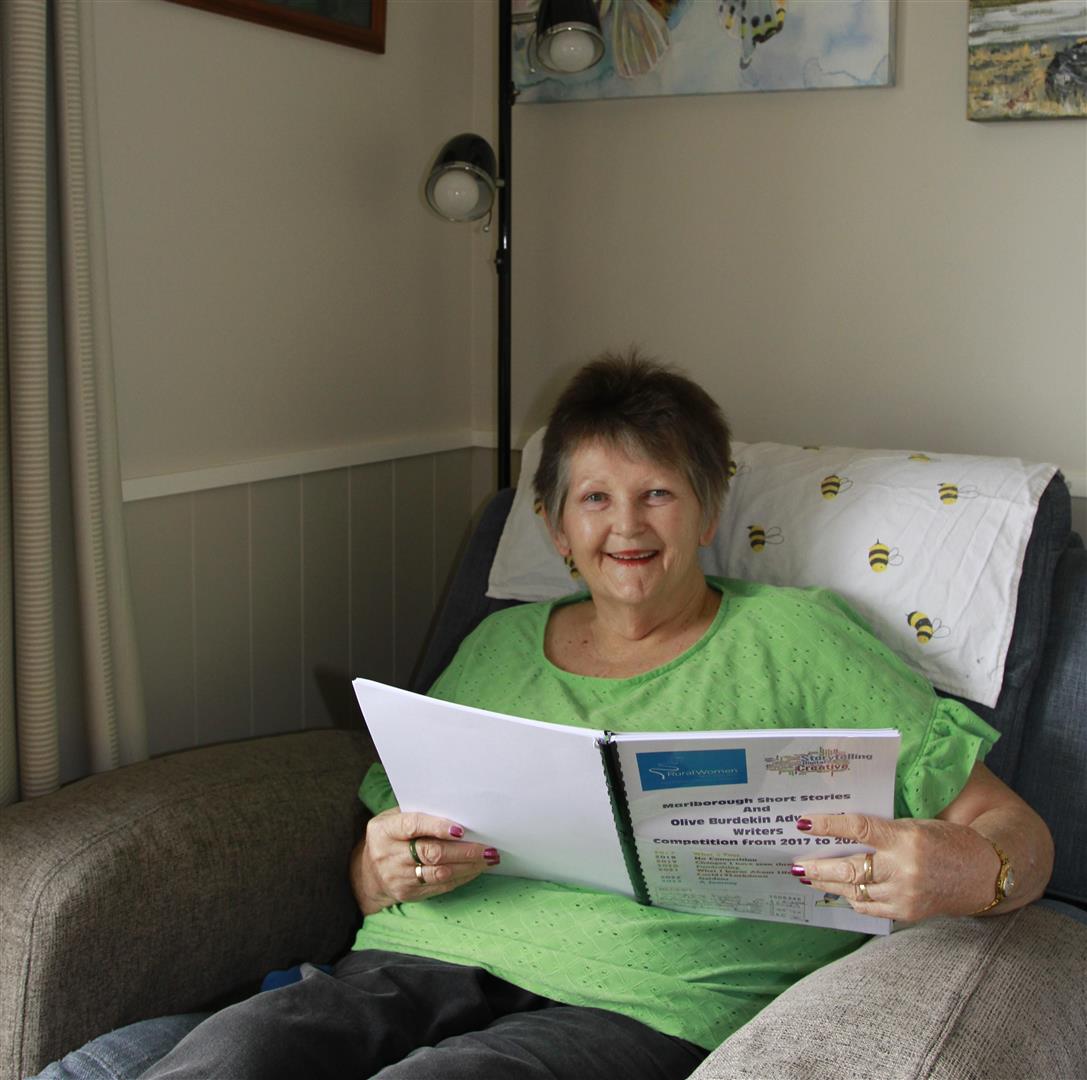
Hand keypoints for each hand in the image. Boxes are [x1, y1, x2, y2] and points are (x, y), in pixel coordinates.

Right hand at [351, 809, 499, 915]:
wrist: (368, 873)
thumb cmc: (390, 836)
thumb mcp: (393, 818)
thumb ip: (419, 813)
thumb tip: (458, 810)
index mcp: (385, 830)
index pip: (413, 826)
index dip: (437, 827)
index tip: (461, 829)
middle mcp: (389, 855)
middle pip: (431, 853)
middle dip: (464, 851)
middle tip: (488, 848)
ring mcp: (398, 878)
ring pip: (440, 873)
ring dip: (468, 866)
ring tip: (489, 858)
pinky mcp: (408, 894)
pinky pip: (440, 887)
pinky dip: (462, 877)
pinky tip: (475, 869)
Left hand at [789, 813, 1000, 921]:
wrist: (984, 874)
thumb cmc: (948, 840)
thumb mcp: (914, 825)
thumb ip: (881, 831)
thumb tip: (840, 833)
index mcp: (905, 838)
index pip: (858, 829)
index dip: (828, 825)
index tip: (803, 823)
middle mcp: (903, 869)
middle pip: (849, 869)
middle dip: (818, 867)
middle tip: (795, 864)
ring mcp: (905, 896)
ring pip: (855, 891)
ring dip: (828, 885)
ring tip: (809, 877)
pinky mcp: (908, 914)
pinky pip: (870, 907)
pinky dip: (852, 898)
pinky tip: (839, 892)